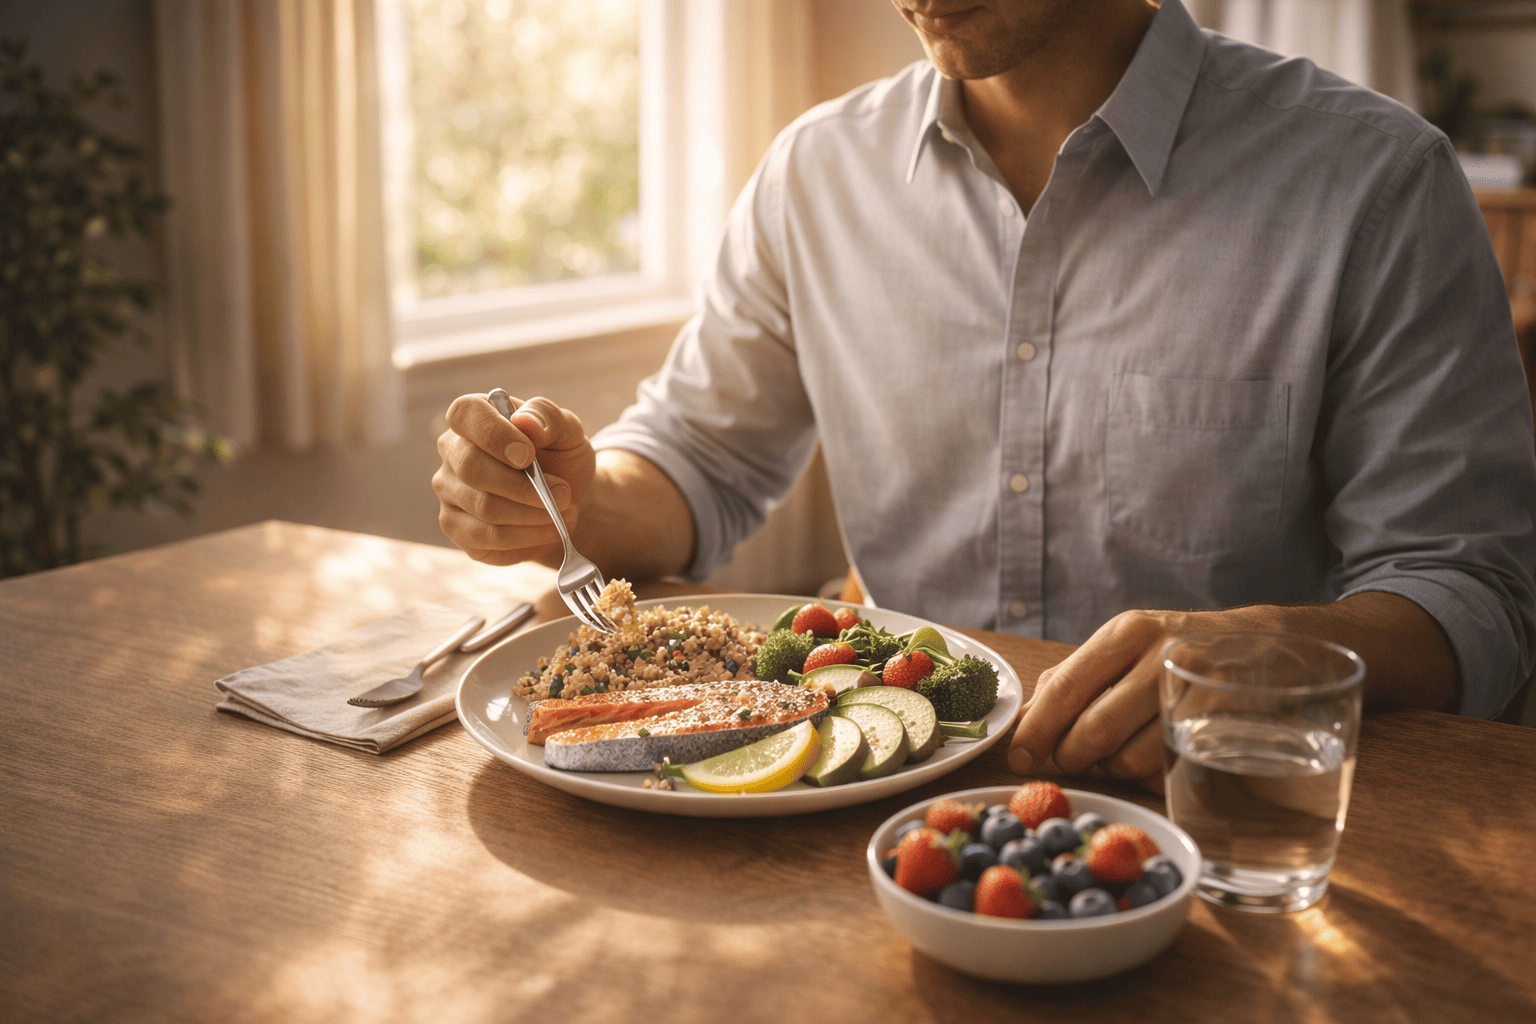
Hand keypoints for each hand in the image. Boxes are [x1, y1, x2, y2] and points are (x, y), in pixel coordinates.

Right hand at [432, 393, 596, 566]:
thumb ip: (547, 416)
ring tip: (564, 512)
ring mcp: (449, 491)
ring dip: (533, 514)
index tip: (528, 455)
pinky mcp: (457, 527)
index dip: (494, 434)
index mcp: (475, 417)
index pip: (464, 412)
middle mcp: (453, 451)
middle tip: (563, 493)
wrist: (565, 501)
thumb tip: (525, 422)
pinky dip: (526, 537)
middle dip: (524, 486)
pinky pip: (487, 537)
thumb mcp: (567, 431)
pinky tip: (548, 530)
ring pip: (484, 507)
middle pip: (471, 467)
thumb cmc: (561, 458)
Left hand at [1007, 608, 1241, 791]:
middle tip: (1074, 757)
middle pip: (1094, 731)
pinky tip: (1156, 756)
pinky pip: (1166, 772)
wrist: (1265, 645)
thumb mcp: (1126, 646)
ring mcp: (1195, 691)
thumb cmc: (1178, 650)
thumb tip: (1023, 721)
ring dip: (1113, 769)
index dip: (1036, 730)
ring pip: (1129, 760)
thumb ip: (1071, 679)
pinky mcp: (1222, 725)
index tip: (1020, 757)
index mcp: (1127, 633)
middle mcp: (1161, 656)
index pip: (1066, 688)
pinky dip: (1149, 777)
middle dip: (1073, 756)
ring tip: (1123, 749)